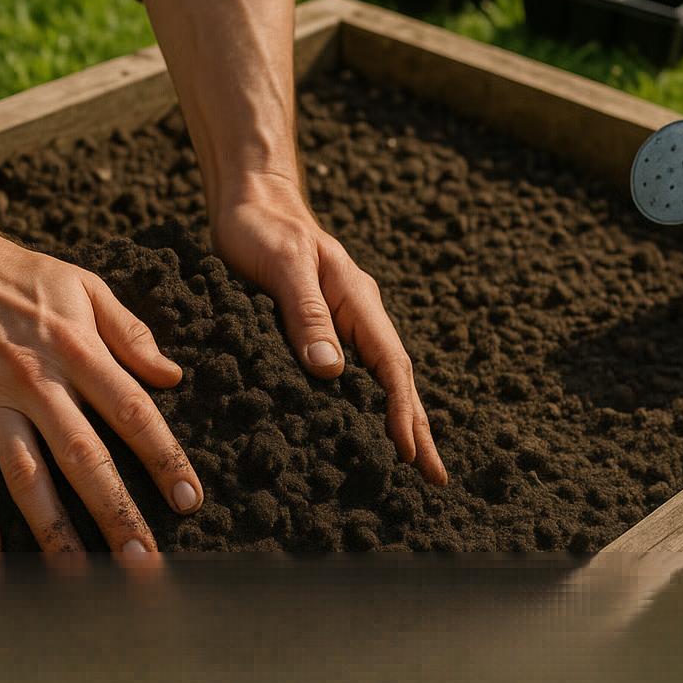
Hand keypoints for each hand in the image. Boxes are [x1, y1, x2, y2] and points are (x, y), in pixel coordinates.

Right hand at [0, 227, 203, 552]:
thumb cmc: (21, 276)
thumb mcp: (85, 287)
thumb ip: (131, 333)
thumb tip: (173, 377)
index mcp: (78, 350)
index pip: (133, 413)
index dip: (164, 458)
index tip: (189, 500)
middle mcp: (37, 382)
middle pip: (85, 458)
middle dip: (117, 513)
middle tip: (144, 562)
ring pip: (28, 479)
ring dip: (54, 532)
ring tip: (80, 580)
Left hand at [210, 188, 447, 484]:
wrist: (248, 202)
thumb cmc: (262, 229)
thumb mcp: (283, 267)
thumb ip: (305, 315)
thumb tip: (331, 372)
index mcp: (357, 301)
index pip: (391, 366)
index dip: (402, 413)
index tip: (411, 454)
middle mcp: (356, 316)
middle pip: (396, 380)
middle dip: (415, 429)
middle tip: (435, 479)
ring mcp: (340, 323)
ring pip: (376, 381)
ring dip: (393, 422)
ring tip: (408, 467)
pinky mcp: (316, 329)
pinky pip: (348, 375)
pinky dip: (361, 407)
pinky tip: (359, 432)